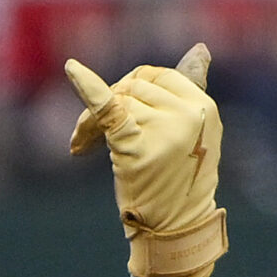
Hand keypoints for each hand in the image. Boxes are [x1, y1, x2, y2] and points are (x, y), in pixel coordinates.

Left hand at [65, 43, 226, 276]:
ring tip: (83, 146)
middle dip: (107, 104)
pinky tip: (72, 70)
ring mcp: (164, 129)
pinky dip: (87, 88)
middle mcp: (188, 114)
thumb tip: (200, 47)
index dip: (129, 89)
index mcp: (203, 106)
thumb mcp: (195, 131)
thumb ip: (192, 88)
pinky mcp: (137, 146)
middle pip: (131, 86)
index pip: (155, 76)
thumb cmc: (180, 180)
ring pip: (113, 101)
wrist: (173, 229)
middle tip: (88, 136)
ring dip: (90, 123)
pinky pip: (107, 108)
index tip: (115, 113)